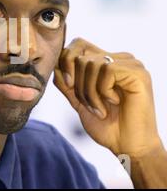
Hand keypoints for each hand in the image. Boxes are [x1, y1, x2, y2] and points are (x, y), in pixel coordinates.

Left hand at [53, 37, 163, 157]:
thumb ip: (66, 82)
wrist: (127, 146)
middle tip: (89, 105)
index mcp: (104, 63)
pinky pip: (107, 70)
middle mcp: (117, 59)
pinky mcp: (137, 72)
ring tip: (101, 109)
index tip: (68, 84)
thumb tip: (54, 64)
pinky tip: (114, 102)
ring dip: (90, 92)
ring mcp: (129, 64)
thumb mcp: (79, 101)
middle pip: (80, 56)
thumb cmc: (105, 126)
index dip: (66, 61)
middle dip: (77, 84)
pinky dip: (103, 91)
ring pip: (91, 63)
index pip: (78, 45)